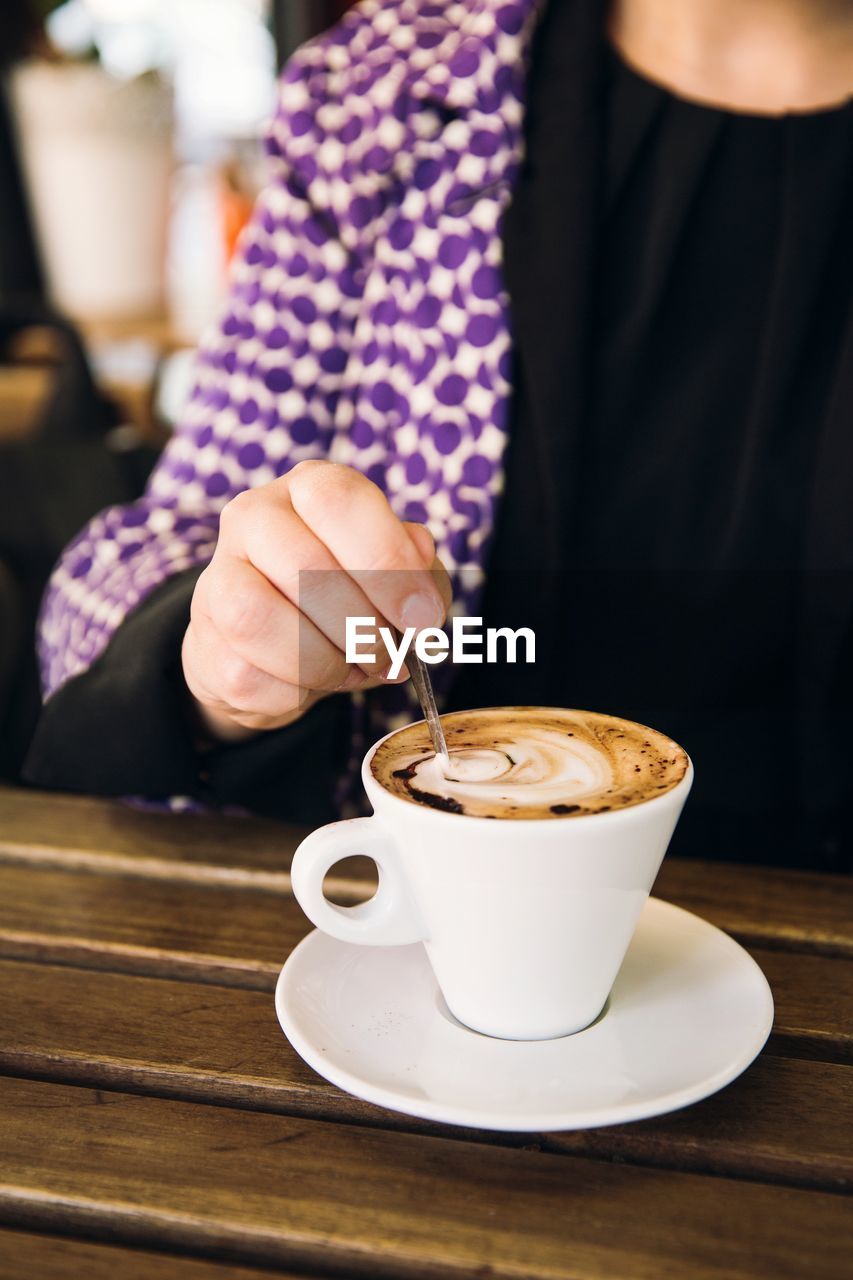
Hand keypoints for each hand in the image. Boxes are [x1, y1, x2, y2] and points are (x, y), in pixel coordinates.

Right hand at [182, 461, 450, 742]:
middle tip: (389, 654)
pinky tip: (312, 683)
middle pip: (304, 565)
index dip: (388, 562)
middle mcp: (253, 517)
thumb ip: (418, 569)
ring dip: (323, 660)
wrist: (280, 649)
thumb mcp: (396, 574)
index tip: (422, 617)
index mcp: (310, 488)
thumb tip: (420, 574)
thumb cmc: (349, 597)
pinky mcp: (204, 640)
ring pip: (256, 618)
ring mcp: (218, 577)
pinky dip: (295, 691)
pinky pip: (247, 674)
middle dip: (363, 626)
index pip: (338, 501)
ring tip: (352, 667)